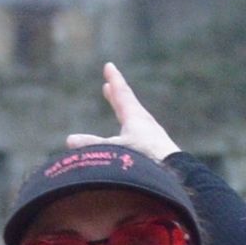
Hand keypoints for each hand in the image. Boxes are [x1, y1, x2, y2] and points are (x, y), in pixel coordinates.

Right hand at [60, 61, 182, 162]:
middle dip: (118, 96)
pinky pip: (143, 136)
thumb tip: (70, 140)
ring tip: (123, 113)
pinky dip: (135, 132)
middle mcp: (147, 125)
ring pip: (138, 121)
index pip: (122, 94)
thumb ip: (92, 146)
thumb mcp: (113, 152)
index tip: (109, 66)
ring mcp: (155, 138)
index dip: (114, 80)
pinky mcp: (160, 153)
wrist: (175, 178)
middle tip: (110, 86)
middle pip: (129, 105)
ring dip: (128, 114)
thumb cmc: (144, 161)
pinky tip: (136, 143)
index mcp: (136, 118)